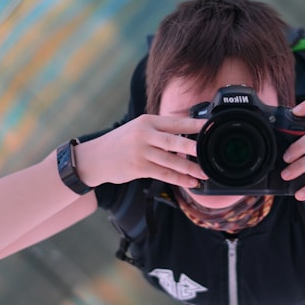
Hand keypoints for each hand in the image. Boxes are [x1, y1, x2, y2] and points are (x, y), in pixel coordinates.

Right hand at [74, 115, 207, 188]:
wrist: (94, 157)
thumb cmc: (120, 142)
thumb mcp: (138, 128)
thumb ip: (159, 131)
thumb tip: (186, 135)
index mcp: (147, 121)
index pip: (176, 122)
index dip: (195, 125)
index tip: (211, 127)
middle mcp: (144, 134)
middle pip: (174, 141)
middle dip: (194, 147)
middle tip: (210, 150)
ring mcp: (141, 152)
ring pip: (171, 161)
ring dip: (190, 169)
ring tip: (205, 173)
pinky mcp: (138, 168)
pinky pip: (163, 174)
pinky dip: (179, 179)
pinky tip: (190, 183)